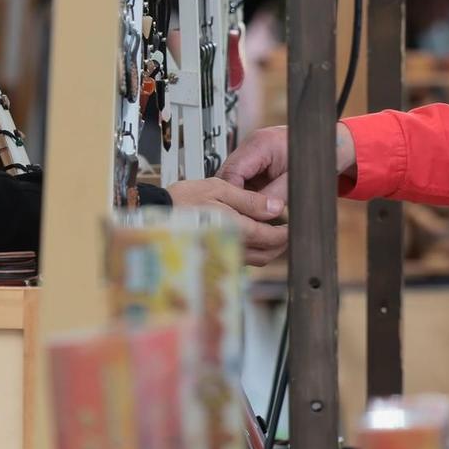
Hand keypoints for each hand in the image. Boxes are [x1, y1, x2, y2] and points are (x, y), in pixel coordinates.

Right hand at [166, 177, 288, 266]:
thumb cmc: (182, 199)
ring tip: (272, 233)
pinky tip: (250, 238)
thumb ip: (250, 200)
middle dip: (280, 244)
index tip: (292, 225)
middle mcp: (231, 247)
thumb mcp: (219, 188)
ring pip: (255, 260)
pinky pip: (240, 259)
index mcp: (236, 228)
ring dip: (267, 249)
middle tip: (286, 231)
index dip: (286, 232)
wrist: (156, 214)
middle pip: (267, 254)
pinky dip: (252, 251)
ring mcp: (222, 254)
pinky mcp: (214, 257)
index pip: (271, 238)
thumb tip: (275, 208)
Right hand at [218, 124, 356, 206]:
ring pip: (233, 183)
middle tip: (240, 223)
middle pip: (228, 178)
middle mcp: (251, 146)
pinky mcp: (255, 164)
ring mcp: (252, 155)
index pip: (232, 173)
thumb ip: (275, 196)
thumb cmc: (318, 155)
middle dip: (233, 201)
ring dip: (239, 201)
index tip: (237, 217)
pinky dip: (247, 198)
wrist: (330, 145)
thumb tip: (261, 215)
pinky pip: (244, 183)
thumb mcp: (296, 179)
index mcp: (259, 143)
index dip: (232, 197)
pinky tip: (253, 211)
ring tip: (247, 219)